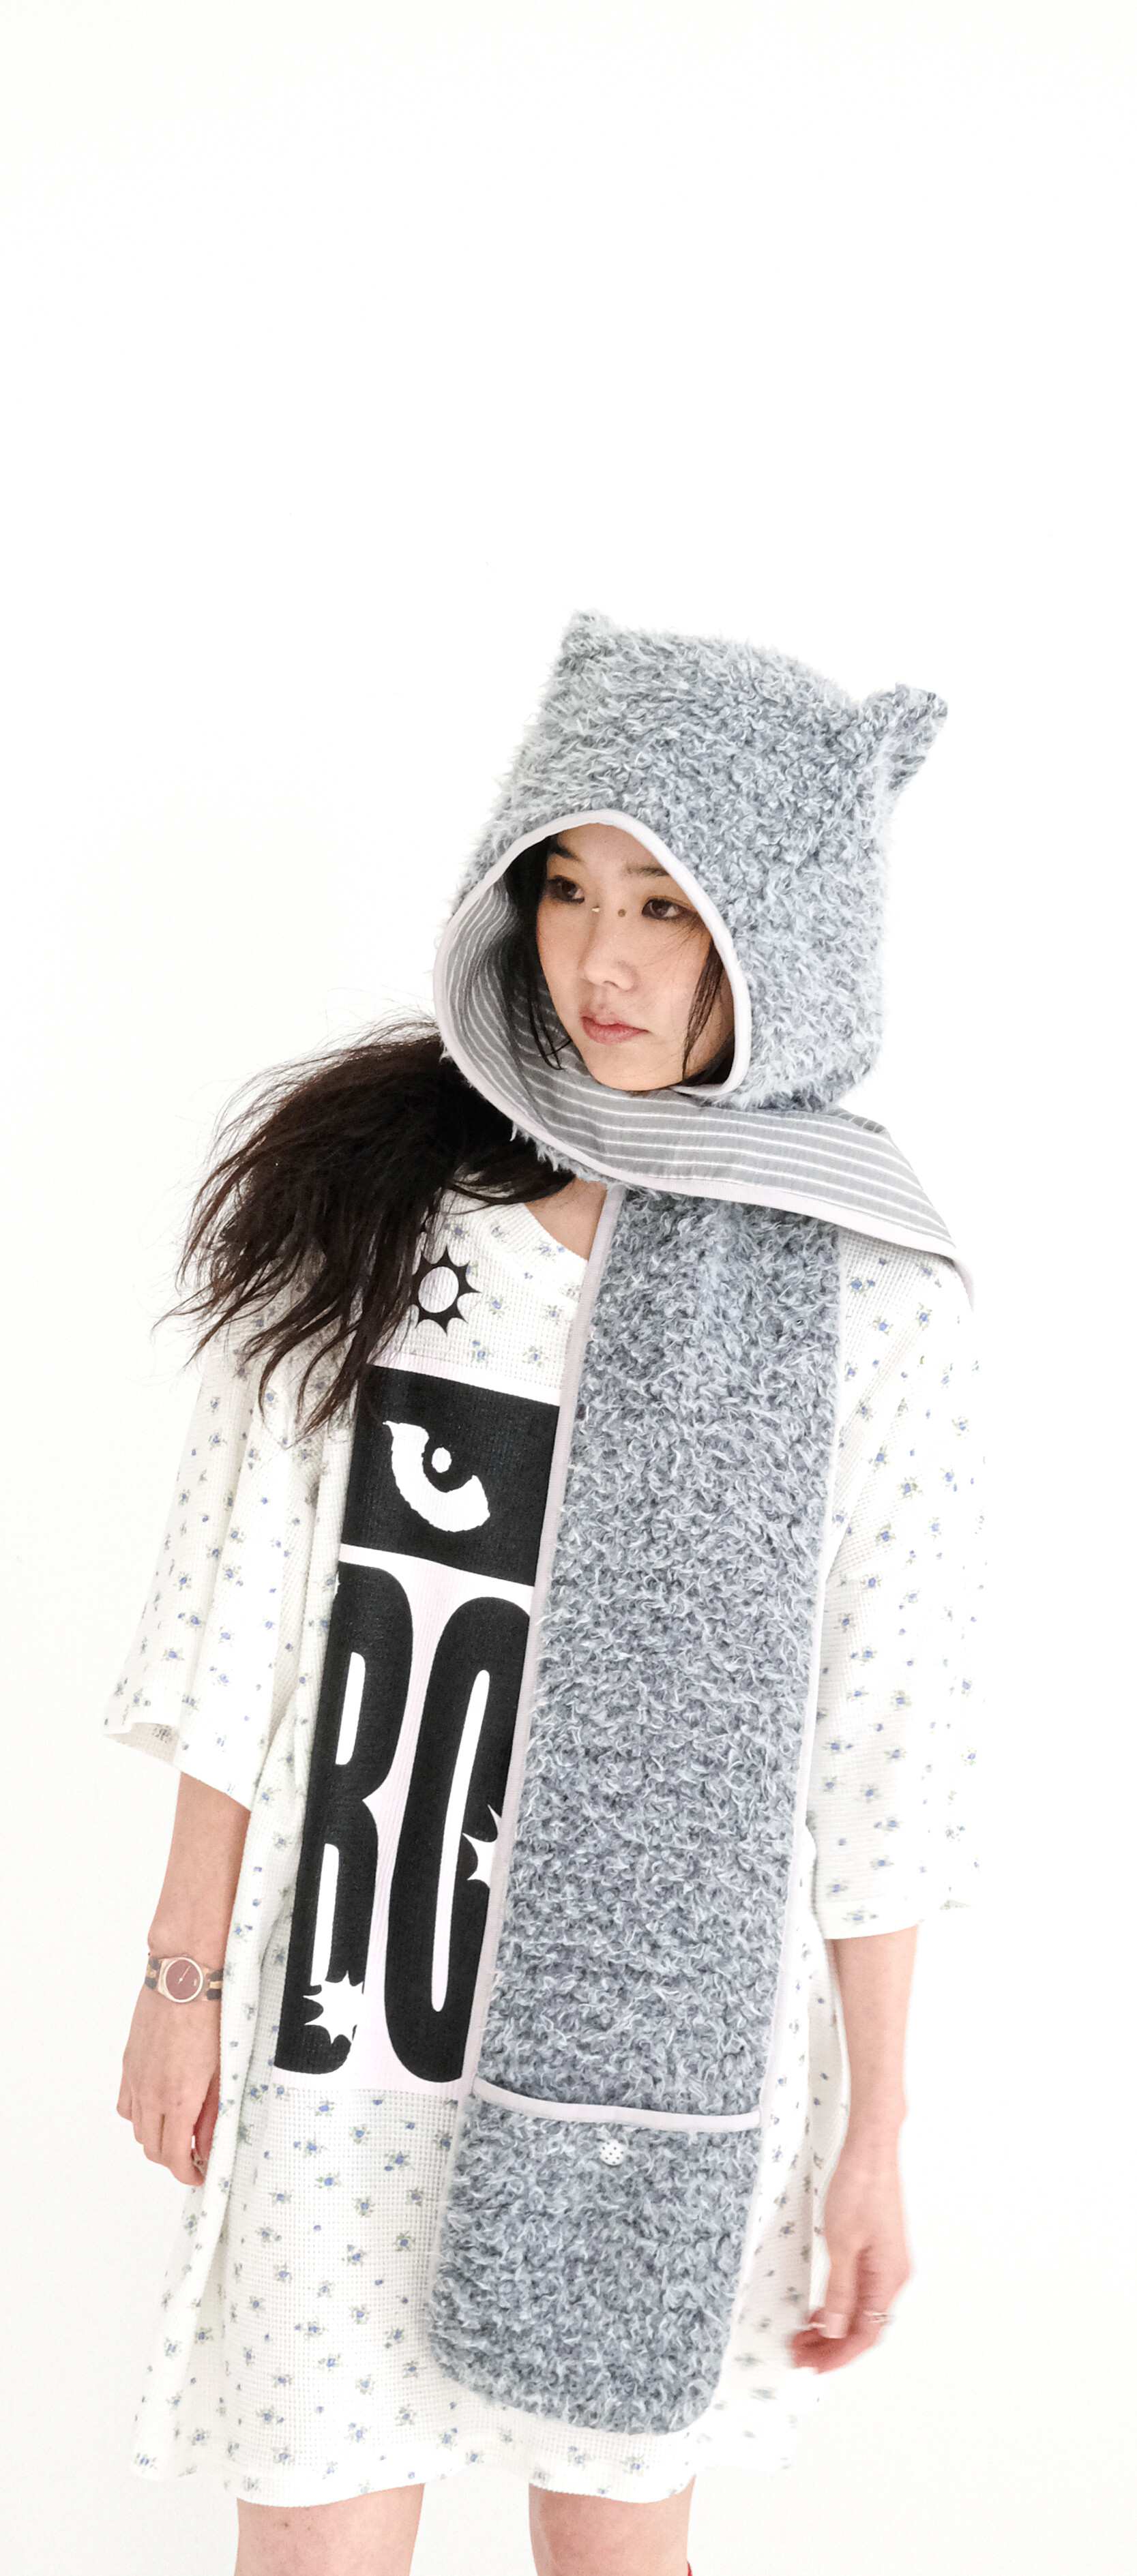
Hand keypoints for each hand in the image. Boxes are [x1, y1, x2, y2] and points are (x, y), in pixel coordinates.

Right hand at [117, 1981, 220, 2187]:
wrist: (185, 1975)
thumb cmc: (213, 2014)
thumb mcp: (224, 2069)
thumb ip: (214, 2112)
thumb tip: (207, 2144)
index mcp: (179, 2099)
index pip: (174, 2158)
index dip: (187, 2174)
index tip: (201, 2174)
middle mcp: (151, 2093)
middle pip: (153, 2149)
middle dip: (174, 2160)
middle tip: (195, 2154)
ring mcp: (135, 2078)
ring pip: (138, 2129)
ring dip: (156, 2138)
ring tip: (179, 2131)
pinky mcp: (129, 2063)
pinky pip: (127, 2105)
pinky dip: (141, 2115)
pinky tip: (159, 2105)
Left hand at [790, 2128, 910, 2374]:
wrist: (870, 2149)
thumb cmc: (859, 2187)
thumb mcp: (841, 2243)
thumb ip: (839, 2290)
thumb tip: (835, 2330)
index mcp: (888, 2277)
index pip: (866, 2334)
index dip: (839, 2355)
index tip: (813, 2365)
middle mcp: (892, 2275)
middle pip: (864, 2326)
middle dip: (832, 2345)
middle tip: (801, 2354)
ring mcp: (886, 2263)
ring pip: (861, 2309)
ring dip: (834, 2327)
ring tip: (804, 2336)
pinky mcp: (876, 2250)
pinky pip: (860, 2290)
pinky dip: (839, 2305)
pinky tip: (820, 2309)